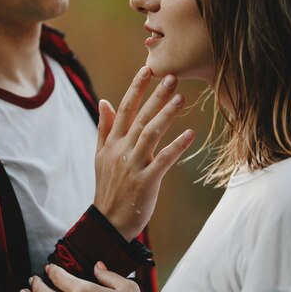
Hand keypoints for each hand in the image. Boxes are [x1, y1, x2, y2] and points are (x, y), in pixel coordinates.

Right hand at [94, 67, 194, 240]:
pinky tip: (190, 134)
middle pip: (140, 117)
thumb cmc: (108, 187)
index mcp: (111, 143)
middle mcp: (121, 151)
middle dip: (156, 96)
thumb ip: (104, 128)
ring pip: (150, 134)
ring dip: (166, 114)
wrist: (109, 222)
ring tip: (182, 98)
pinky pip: (163, 160)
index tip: (147, 69)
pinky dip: (176, 146)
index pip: (124, 109)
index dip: (136, 88)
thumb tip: (104, 101)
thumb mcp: (100, 156)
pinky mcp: (145, 181)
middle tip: (173, 77)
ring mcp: (133, 166)